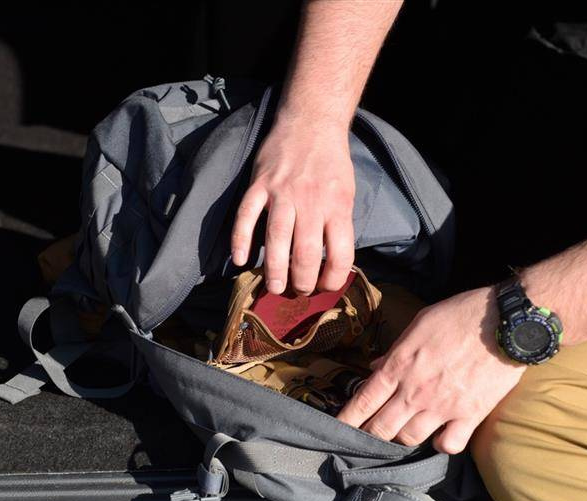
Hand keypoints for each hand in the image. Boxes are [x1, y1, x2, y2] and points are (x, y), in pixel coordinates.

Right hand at [231, 113, 355, 295]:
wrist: (311, 122)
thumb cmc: (332, 163)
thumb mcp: (346, 193)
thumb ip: (338, 224)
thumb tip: (332, 262)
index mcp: (337, 206)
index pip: (340, 254)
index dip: (333, 278)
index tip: (326, 287)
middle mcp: (311, 202)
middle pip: (306, 253)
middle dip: (302, 281)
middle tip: (297, 292)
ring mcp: (282, 192)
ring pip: (277, 239)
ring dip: (274, 269)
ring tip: (274, 288)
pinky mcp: (260, 184)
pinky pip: (247, 215)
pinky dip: (241, 239)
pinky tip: (241, 260)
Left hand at [337, 287, 526, 453]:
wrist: (506, 322)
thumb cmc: (461, 315)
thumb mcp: (419, 324)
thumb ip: (395, 350)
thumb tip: (376, 367)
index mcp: (399, 366)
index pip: (362, 402)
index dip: (346, 420)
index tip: (337, 430)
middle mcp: (415, 391)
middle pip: (380, 428)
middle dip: (369, 435)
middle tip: (368, 435)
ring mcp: (442, 407)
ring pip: (409, 439)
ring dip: (402, 438)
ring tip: (403, 431)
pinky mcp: (469, 416)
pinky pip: (448, 445)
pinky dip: (441, 444)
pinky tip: (440, 435)